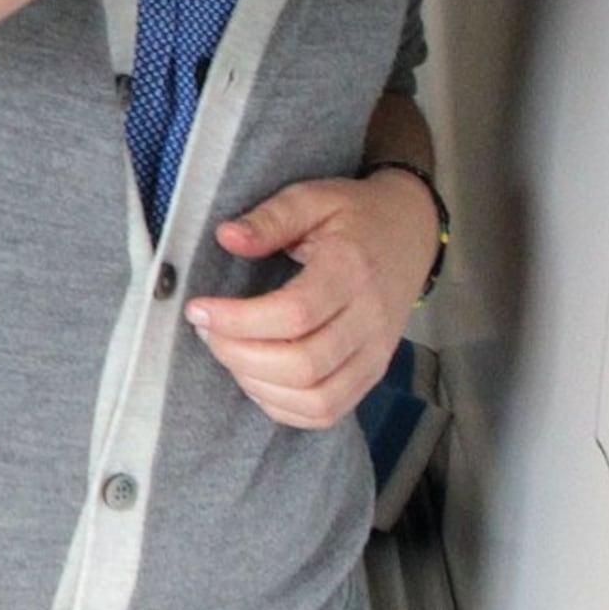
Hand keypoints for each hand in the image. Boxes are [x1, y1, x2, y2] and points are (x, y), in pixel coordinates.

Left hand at [184, 169, 441, 428]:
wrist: (411, 234)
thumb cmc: (355, 216)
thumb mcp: (312, 198)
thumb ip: (270, 218)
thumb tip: (227, 237)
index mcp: (352, 271)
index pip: (294, 313)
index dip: (238, 319)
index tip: (198, 308)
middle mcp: (369, 320)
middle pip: (303, 365)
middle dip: (239, 355)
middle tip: (206, 330)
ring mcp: (375, 354)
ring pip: (318, 399)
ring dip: (258, 385)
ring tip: (228, 351)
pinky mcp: (372, 374)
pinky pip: (328, 412)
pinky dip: (283, 406)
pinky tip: (255, 377)